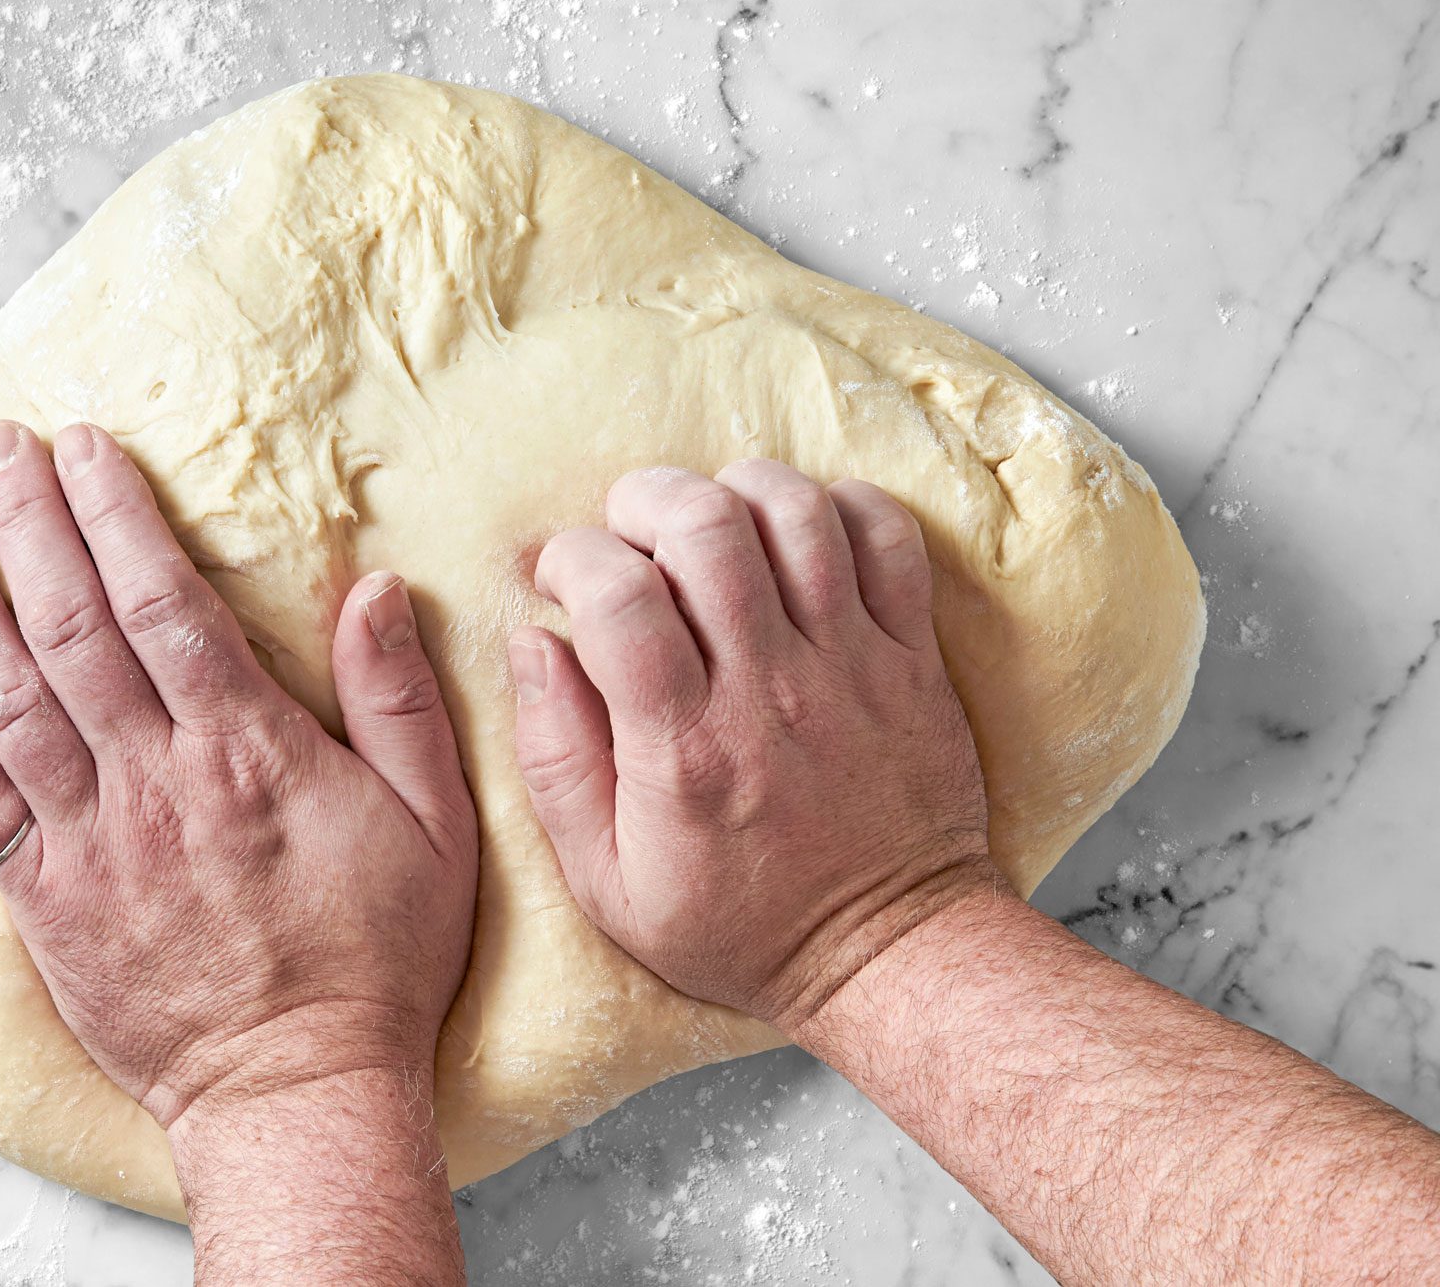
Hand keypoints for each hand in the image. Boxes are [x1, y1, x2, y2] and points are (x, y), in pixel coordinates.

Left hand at [0, 421, 477, 1130]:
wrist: (295, 1094)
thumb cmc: (376, 959)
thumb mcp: (436, 826)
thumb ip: (400, 704)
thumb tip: (374, 590)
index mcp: (248, 754)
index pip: (163, 605)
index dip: (116, 517)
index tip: (86, 448)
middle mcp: (155, 784)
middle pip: (71, 629)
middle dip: (28, 526)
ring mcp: (90, 843)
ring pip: (9, 698)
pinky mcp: (46, 900)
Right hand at [510, 460, 994, 1034]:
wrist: (888, 954)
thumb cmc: (743, 926)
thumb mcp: (609, 883)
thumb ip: (556, 762)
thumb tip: (532, 647)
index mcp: (684, 746)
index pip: (619, 595)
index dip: (571, 557)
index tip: (561, 578)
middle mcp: (769, 690)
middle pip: (705, 524)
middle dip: (644, 499)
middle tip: (627, 534)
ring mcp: (851, 665)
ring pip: (797, 511)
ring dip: (736, 490)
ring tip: (708, 526)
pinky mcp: (911, 657)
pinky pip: (887, 536)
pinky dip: (838, 507)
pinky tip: (798, 537)